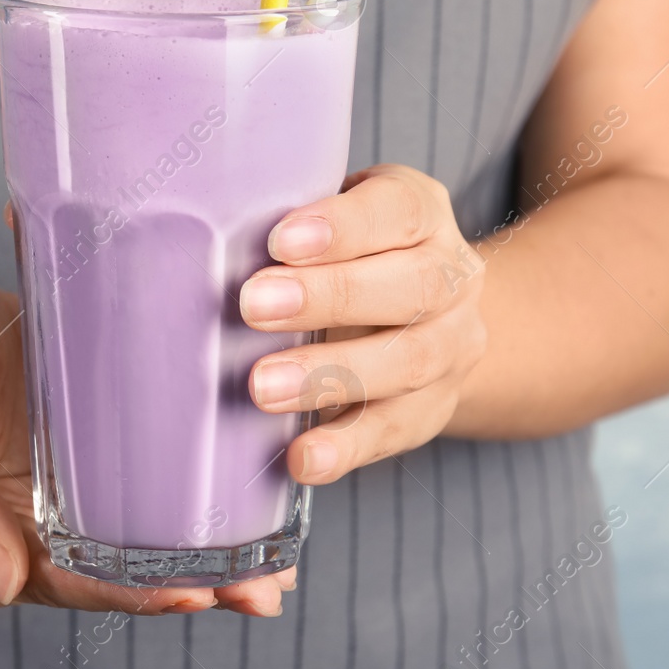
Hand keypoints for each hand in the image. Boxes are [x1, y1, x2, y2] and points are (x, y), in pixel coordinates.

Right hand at [0, 264, 293, 616]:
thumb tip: (4, 585)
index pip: (62, 582)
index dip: (124, 594)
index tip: (189, 594)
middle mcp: (30, 529)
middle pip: (113, 575)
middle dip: (187, 589)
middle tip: (259, 592)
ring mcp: (65, 492)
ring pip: (139, 541)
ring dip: (206, 562)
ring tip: (273, 575)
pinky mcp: (95, 449)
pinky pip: (148, 485)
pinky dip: (198, 501)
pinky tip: (256, 505)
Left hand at [239, 164, 487, 484]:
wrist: (427, 315)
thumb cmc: (353, 254)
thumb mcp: (333, 218)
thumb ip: (296, 226)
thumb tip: (215, 242)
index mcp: (423, 215)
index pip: (397, 211)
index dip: (343, 226)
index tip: (279, 240)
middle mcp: (452, 280)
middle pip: (410, 286)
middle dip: (329, 297)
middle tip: (253, 306)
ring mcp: (451, 349)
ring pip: (408, 362)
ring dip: (330, 377)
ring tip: (264, 387)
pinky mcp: (433, 409)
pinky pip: (395, 431)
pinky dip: (347, 447)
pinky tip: (304, 458)